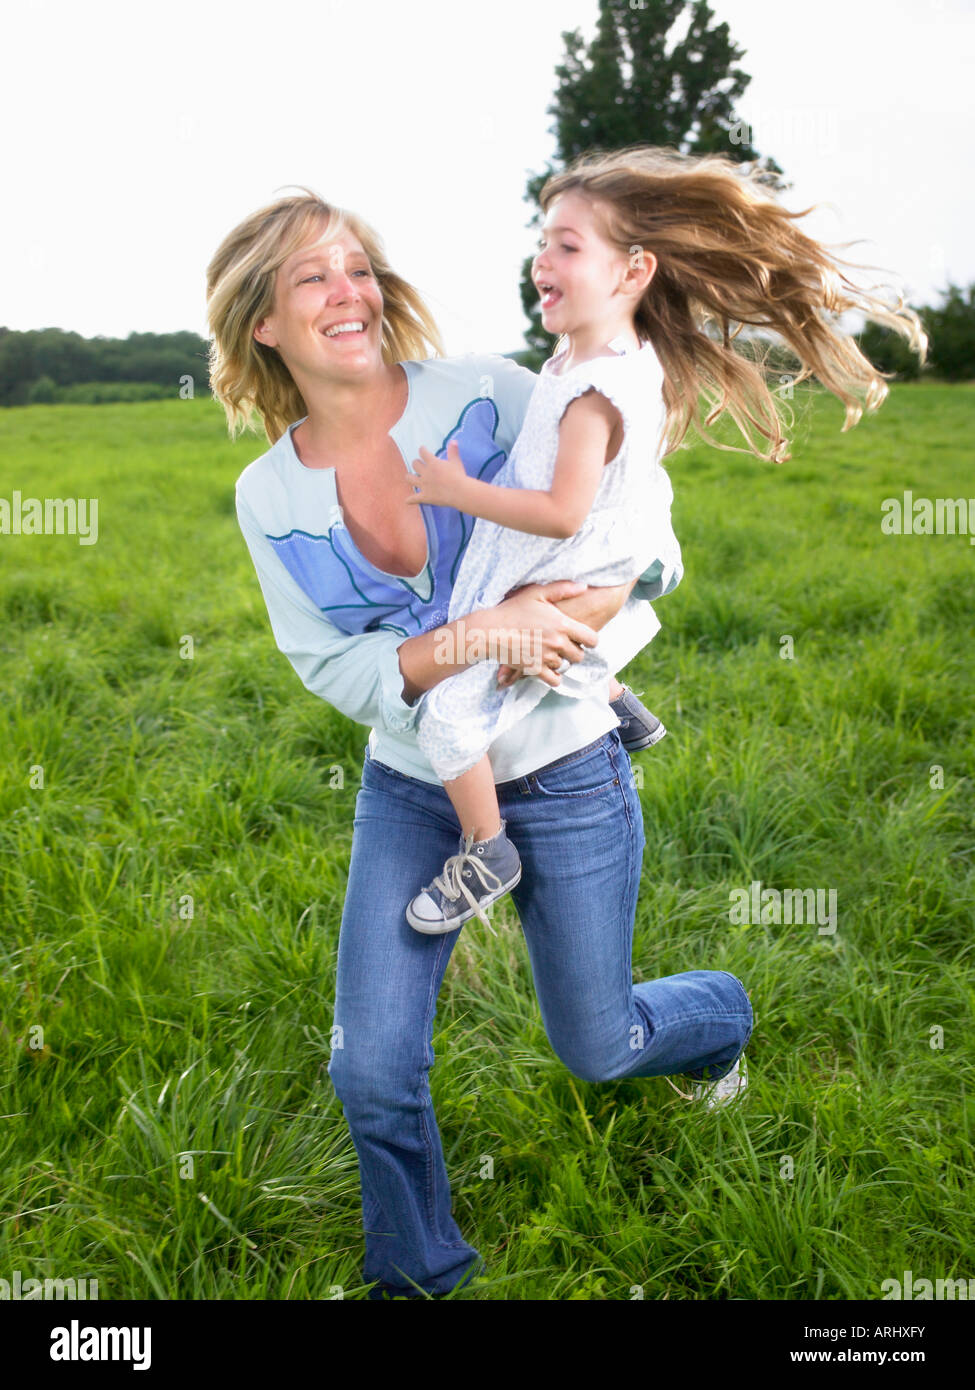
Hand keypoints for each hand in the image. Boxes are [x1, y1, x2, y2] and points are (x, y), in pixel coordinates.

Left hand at [404, 440, 467, 507]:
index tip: (423, 450)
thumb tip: (453, 441)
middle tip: (419, 465)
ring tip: (410, 477)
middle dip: (416, 463)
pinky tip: (408, 501)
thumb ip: (453, 451)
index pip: (423, 452)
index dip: (422, 450)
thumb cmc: (458, 476)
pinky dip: (410, 500)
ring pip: (410, 479)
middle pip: (414, 464)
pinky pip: (414, 498)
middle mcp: (426, 473)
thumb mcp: (456, 462)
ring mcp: (424, 485)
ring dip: (409, 477)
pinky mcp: (425, 496)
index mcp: (433, 463)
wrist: (459, 492)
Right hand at [496, 579, 631, 686]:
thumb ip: (562, 589)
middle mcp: (558, 643)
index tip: (583, 638)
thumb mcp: (536, 593)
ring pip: (565, 666)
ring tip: (551, 653)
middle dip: (574, 651)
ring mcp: (546, 658)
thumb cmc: (512, 609)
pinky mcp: (535, 670)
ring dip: (561, 662)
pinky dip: (553, 676)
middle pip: (580, 655)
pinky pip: (555, 680)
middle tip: (564, 645)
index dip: (590, 640)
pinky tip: (548, 667)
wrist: (489, 630)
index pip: (592, 639)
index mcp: (562, 624)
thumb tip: (584, 586)